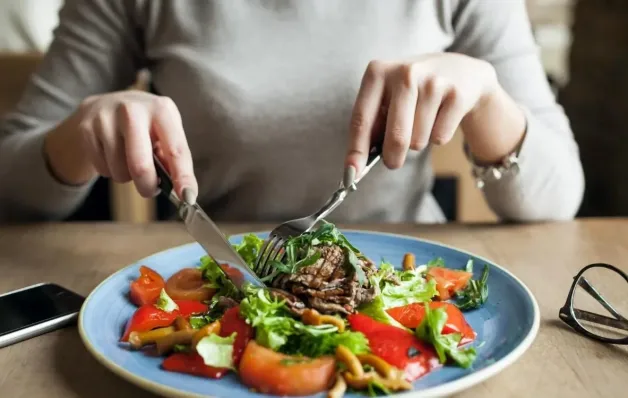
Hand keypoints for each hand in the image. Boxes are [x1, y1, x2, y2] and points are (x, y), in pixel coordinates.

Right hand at [45, 91, 196, 200]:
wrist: (104, 105)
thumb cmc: (144, 125)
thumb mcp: (164, 132)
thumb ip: (173, 158)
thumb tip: (184, 190)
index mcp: (161, 109)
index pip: (176, 149)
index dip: (183, 177)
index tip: (188, 198)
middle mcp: (133, 110)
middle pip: (140, 166)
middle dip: (148, 186)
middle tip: (150, 189)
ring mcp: (106, 118)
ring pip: (120, 172)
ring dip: (127, 177)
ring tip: (128, 161)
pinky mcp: (86, 129)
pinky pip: (103, 170)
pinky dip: (110, 171)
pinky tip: (112, 155)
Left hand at [345, 53, 500, 173]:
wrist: (459, 70)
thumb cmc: (412, 92)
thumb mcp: (387, 97)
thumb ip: (372, 126)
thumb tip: (356, 166)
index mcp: (377, 72)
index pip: (362, 119)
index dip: (356, 150)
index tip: (351, 175)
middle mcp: (405, 73)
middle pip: (396, 136)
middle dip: (392, 157)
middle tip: (392, 162)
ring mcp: (433, 82)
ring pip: (418, 141)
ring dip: (418, 141)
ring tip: (422, 121)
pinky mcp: (457, 95)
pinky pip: (439, 138)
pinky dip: (438, 136)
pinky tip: (440, 117)